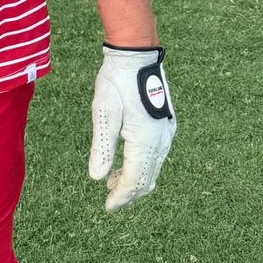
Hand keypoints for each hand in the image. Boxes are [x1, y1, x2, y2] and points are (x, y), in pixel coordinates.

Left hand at [89, 45, 174, 210]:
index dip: (121, 197)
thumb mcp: (103, 112)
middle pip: (147, 179)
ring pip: (153, 168)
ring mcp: (166, 132)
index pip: (135, 180)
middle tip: (110, 201)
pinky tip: (125, 163)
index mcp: (146, 140)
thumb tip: (96, 178)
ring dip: (135, 180)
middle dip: (129, 193)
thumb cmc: (116, 81)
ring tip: (112, 183)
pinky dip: (142, 166)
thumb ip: (102, 147)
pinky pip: (156, 155)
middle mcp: (161, 140)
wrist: (136, 55)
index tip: (108, 207)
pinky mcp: (165, 125)